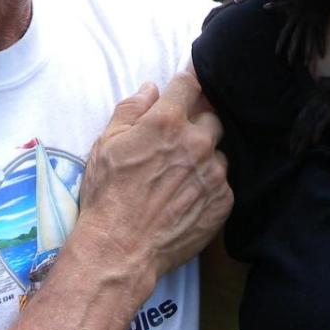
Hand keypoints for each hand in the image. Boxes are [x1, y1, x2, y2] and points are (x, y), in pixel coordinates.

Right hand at [76, 73, 231, 289]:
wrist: (120, 248)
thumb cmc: (108, 194)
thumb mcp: (106, 143)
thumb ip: (131, 109)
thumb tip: (151, 88)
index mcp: (167, 122)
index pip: (190, 83)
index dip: (190, 80)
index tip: (191, 82)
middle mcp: (197, 142)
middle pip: (212, 116)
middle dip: (199, 122)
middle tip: (179, 140)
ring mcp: (214, 173)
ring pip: (219, 152)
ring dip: (205, 157)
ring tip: (181, 176)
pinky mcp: (223, 200)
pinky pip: (223, 182)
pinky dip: (208, 185)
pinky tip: (187, 197)